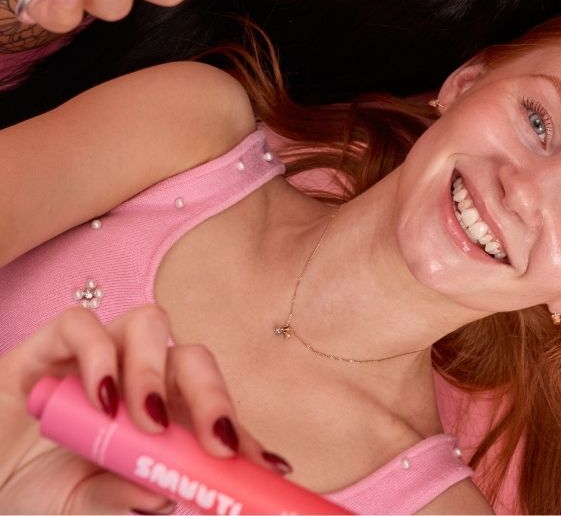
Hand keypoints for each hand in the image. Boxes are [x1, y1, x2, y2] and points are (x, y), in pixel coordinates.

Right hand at [0, 305, 281, 513]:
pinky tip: (99, 398)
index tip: (264, 465)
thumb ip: (118, 501)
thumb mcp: (79, 508)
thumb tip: (164, 497)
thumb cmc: (34, 494)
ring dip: (154, 370)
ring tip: (145, 422)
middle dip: (212, 394)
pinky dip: (96, 355)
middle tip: (214, 442)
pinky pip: (83, 324)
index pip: (211, 410)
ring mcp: (97, 355)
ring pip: (150, 324)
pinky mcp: (51, 343)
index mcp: (157, 416)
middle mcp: (136, 377)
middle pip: (193, 358)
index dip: (240, 432)